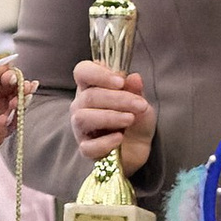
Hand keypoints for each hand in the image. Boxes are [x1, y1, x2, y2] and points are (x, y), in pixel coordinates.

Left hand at [0, 59, 24, 158]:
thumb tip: (12, 71)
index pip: (5, 89)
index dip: (17, 84)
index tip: (22, 79)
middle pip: (9, 107)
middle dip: (20, 100)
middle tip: (23, 93)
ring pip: (4, 126)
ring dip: (14, 117)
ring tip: (14, 105)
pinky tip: (1, 120)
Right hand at [70, 58, 155, 173]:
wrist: (139, 147)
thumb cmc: (135, 119)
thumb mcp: (140, 102)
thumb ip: (135, 90)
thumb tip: (134, 77)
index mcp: (91, 87)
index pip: (82, 72)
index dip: (98, 74)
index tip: (121, 81)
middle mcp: (81, 106)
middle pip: (89, 96)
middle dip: (118, 99)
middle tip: (140, 104)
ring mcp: (81, 128)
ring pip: (83, 118)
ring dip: (110, 117)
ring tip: (130, 119)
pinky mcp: (86, 149)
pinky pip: (87, 146)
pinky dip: (104, 142)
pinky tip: (119, 137)